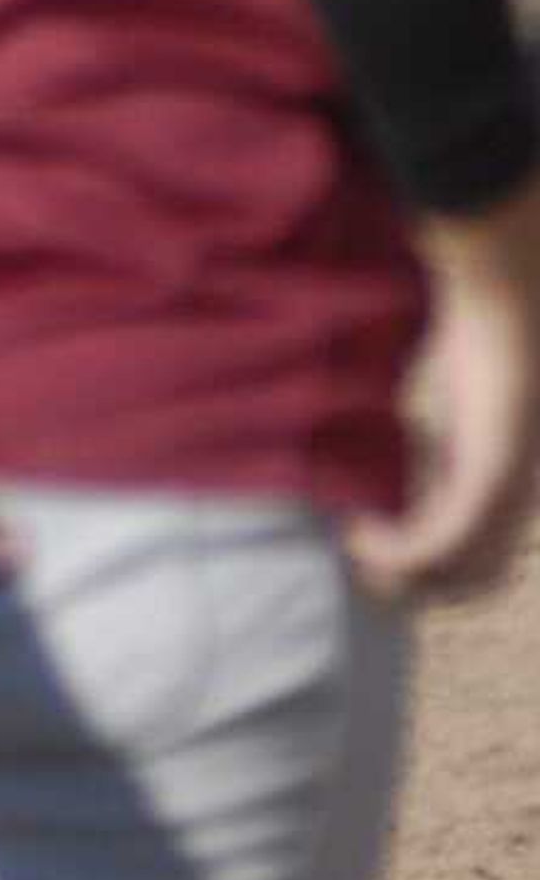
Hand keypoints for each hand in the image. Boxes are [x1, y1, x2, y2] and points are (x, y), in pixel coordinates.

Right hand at [348, 175, 539, 602]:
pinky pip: (439, 539)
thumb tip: (394, 434)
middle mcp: (522, 497)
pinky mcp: (487, 477)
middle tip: (365, 569)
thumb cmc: (480, 323)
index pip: (488, 557)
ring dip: (403, 574)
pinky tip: (359, 535)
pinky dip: (395, 551)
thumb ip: (435, 427)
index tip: (380, 541)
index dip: (436, 567)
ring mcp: (510, 491)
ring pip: (461, 571)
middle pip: (479, 579)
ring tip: (357, 551)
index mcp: (515, 477)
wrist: (507, 292)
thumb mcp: (452, 389)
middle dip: (419, 586)